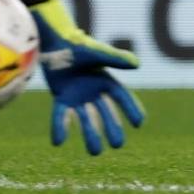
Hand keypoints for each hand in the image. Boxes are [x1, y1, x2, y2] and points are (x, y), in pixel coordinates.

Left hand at [31, 0, 142, 154]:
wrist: (54, 41)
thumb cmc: (77, 45)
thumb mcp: (96, 53)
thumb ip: (115, 58)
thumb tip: (137, 64)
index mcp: (105, 79)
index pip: (122, 97)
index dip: (131, 109)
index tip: (139, 123)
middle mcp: (93, 90)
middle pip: (106, 112)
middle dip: (112, 128)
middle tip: (117, 145)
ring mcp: (78, 96)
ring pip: (86, 118)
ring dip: (90, 134)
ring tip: (95, 152)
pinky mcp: (62, 97)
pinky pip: (61, 115)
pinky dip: (60, 127)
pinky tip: (58, 142)